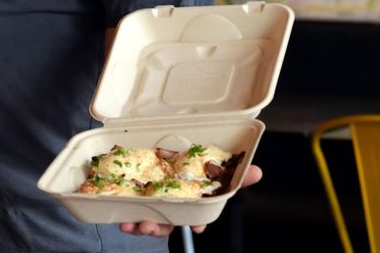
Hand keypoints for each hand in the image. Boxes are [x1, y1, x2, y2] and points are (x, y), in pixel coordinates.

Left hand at [118, 164, 262, 236]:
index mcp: (190, 199)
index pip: (195, 216)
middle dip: (160, 228)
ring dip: (140, 226)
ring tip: (134, 225)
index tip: (196, 229)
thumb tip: (258, 171)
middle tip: (151, 226)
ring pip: (148, 220)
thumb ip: (236, 174)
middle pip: (168, 222)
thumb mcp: (212, 167)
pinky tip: (122, 220)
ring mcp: (154, 203)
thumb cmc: (193, 167)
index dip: (196, 223)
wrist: (160, 150)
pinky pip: (130, 212)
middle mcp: (173, 204)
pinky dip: (124, 218)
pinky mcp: (136, 198)